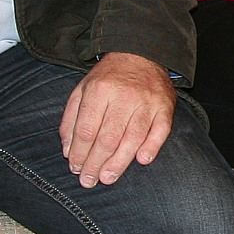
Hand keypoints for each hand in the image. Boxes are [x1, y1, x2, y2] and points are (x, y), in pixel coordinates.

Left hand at [59, 52, 175, 186]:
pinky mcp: (165, 106)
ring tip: (107, 178)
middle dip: (96, 163)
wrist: (140, 53)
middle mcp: (123, 96)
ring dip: (119, 162)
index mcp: (99, 90)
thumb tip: (68, 151)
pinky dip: (152, 147)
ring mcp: (146, 102)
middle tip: (89, 180)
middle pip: (108, 138)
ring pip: (133, 138)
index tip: (75, 167)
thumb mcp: (82, 90)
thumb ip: (71, 120)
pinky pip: (161, 130)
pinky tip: (142, 160)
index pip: (87, 129)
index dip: (79, 153)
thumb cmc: (108, 78)